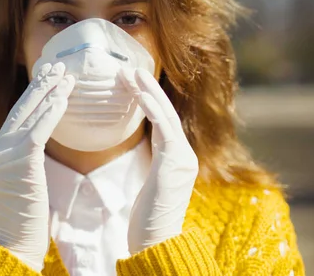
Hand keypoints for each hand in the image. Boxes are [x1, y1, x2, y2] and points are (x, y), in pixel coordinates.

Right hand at [0, 62, 74, 269]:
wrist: (18, 241)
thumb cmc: (28, 214)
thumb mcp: (25, 178)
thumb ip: (27, 155)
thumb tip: (40, 138)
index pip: (17, 115)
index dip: (34, 93)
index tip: (49, 75)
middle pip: (22, 109)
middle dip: (41, 85)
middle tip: (58, 64)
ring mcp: (5, 155)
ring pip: (30, 116)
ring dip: (50, 93)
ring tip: (67, 75)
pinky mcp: (19, 163)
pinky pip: (37, 132)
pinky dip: (50, 113)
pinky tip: (64, 98)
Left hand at [122, 68, 198, 253]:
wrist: (155, 244)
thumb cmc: (147, 221)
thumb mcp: (149, 186)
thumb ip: (152, 164)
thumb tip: (144, 149)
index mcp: (178, 160)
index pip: (163, 122)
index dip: (148, 100)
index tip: (131, 83)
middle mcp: (184, 156)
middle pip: (166, 113)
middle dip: (147, 88)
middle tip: (129, 68)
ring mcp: (182, 159)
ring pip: (165, 115)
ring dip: (147, 91)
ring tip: (130, 72)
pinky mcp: (175, 164)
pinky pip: (163, 128)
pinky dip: (151, 108)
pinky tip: (139, 92)